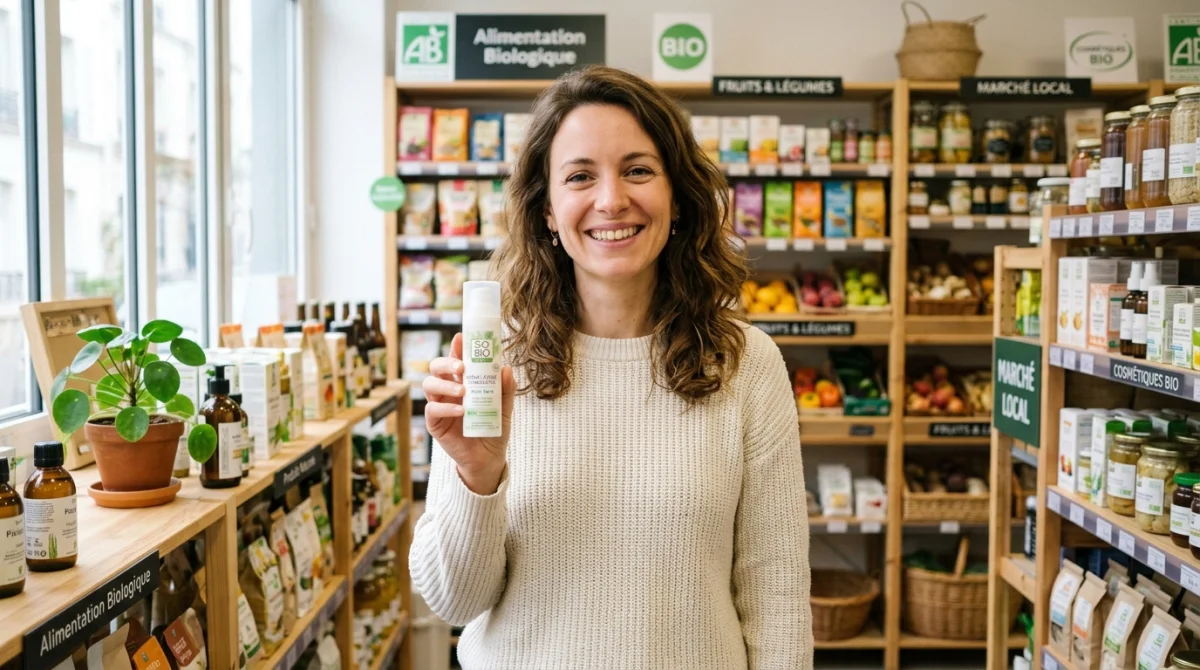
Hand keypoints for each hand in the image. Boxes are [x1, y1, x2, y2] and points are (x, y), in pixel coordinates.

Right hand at [424, 333, 514, 494]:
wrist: (488, 459)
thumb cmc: (493, 429)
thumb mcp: (505, 408)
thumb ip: (506, 390)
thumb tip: (506, 368)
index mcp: (463, 382)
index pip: (456, 359)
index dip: (456, 347)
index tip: (462, 338)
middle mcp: (448, 391)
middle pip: (436, 368)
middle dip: (446, 363)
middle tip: (461, 368)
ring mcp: (440, 406)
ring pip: (429, 385)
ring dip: (445, 385)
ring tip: (463, 392)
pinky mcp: (435, 423)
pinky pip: (432, 409)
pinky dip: (446, 408)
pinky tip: (461, 411)